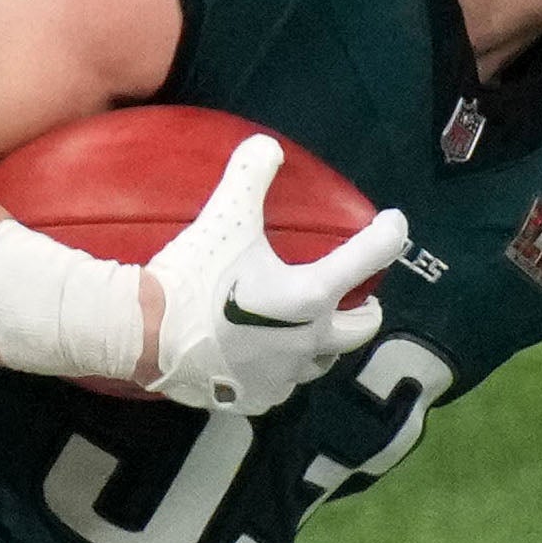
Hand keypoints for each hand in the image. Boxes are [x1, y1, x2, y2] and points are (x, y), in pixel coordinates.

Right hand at [137, 136, 412, 413]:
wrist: (146, 333)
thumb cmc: (194, 276)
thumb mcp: (224, 218)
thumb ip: (249, 177)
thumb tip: (266, 145)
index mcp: (311, 295)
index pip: (369, 258)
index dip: (390, 235)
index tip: (395, 225)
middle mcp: (308, 341)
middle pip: (359, 330)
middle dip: (365, 312)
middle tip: (362, 300)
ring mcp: (283, 375)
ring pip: (322, 363)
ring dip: (324, 345)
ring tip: (312, 331)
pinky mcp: (254, 397)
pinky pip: (281, 388)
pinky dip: (281, 373)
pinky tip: (267, 362)